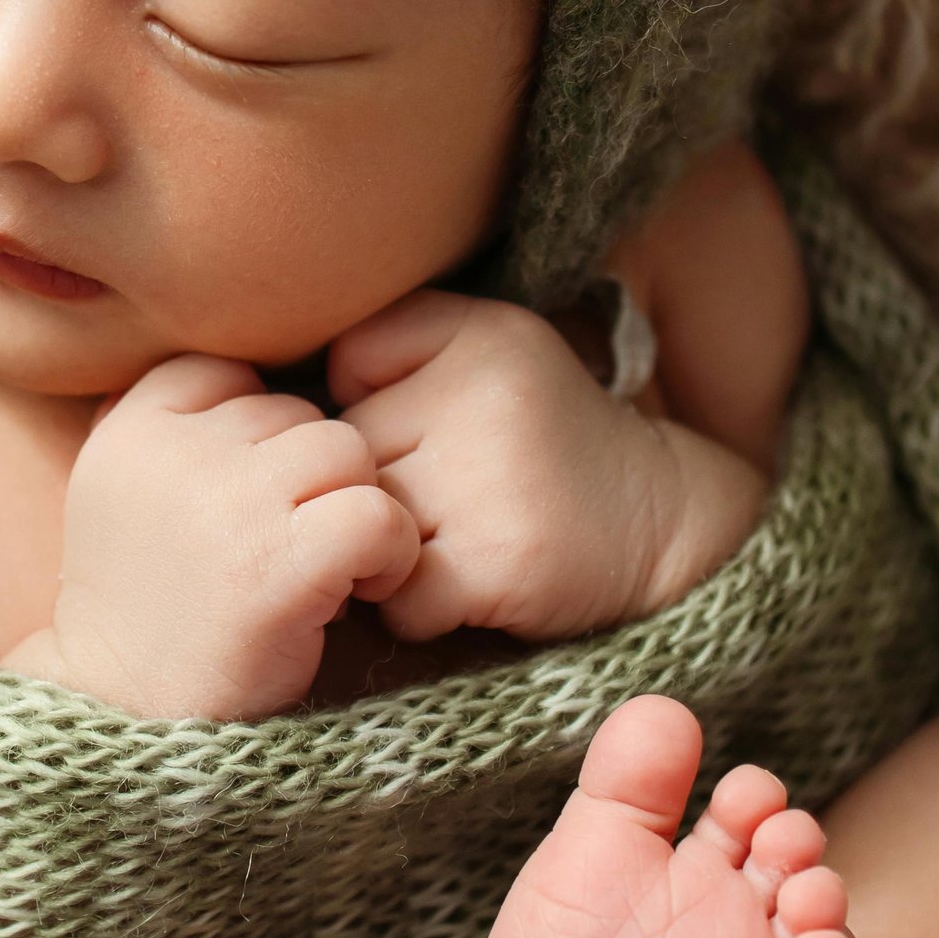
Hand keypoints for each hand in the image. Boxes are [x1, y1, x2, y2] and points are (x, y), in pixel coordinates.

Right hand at [23, 354, 420, 718]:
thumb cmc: (146, 606)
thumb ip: (173, 430)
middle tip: (286, 548)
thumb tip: (256, 376)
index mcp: (130, 428)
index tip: (247, 504)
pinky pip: (378, 513)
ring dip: (353, 508)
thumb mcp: (122, 493)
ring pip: (347, 450)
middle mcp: (176, 453)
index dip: (258, 433)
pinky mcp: (280, 564)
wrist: (125, 713)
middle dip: (308, 480)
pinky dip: (389, 552)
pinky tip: (358, 590)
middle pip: (299, 413)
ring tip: (325, 569)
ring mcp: (230, 503)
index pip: (230, 372)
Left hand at [328, 291, 765, 644]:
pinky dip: (423, 609)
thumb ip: (395, 353)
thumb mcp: (488, 358)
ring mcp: (492, 477)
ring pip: (367, 527)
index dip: (374, 407)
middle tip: (456, 497)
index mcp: (482, 329)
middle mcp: (486, 391)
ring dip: (395, 553)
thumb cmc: (543, 447)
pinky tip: (475, 585)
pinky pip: (401, 598)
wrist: (664, 524)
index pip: (348, 361)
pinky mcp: (499, 559)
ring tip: (466, 539)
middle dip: (383, 488)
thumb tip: (273, 418)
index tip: (436, 427)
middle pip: (351, 454)